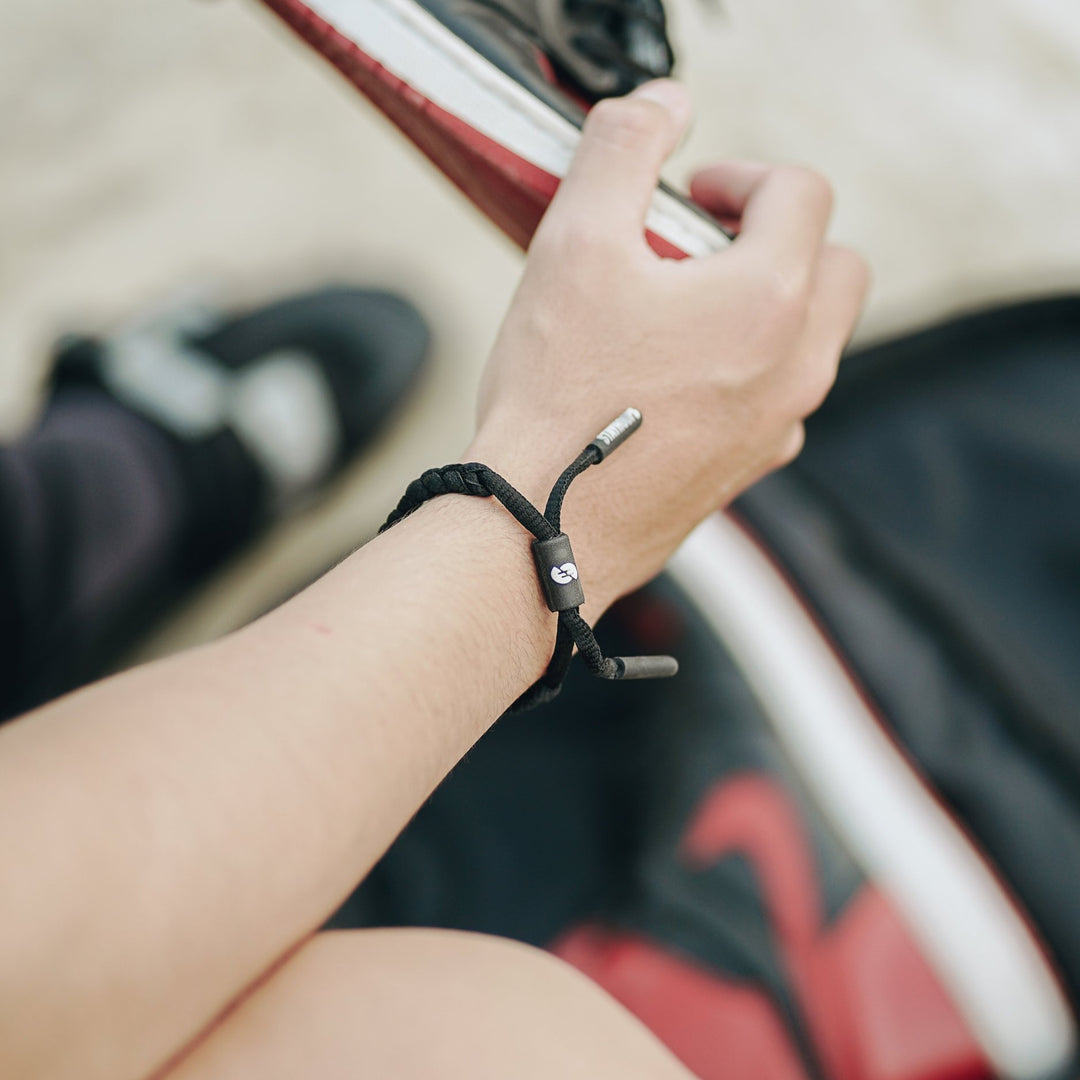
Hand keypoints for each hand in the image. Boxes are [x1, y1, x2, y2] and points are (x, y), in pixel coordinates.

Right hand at [467, 79, 868, 614]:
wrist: (540, 523)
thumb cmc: (558, 397)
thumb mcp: (575, 242)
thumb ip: (624, 151)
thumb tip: (663, 106)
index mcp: (770, 300)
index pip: (800, 192)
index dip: (742, 173)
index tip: (689, 191)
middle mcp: (794, 367)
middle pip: (834, 266)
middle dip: (777, 237)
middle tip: (701, 246)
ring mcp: (778, 427)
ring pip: (809, 338)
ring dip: (762, 304)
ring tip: (677, 313)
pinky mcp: (748, 471)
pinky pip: (773, 398)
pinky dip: (743, 370)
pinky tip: (668, 382)